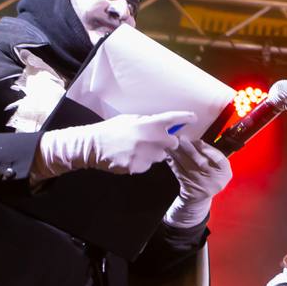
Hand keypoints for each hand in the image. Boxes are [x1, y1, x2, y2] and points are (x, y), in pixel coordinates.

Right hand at [33, 111, 193, 179]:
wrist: (93, 146)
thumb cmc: (112, 129)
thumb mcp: (130, 119)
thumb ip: (148, 122)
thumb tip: (163, 123)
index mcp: (150, 124)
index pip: (174, 120)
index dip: (186, 118)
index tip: (193, 118)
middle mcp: (152, 139)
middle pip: (174, 143)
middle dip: (168, 142)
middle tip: (156, 140)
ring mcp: (147, 155)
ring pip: (161, 156)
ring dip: (155, 153)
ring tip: (137, 148)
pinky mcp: (140, 167)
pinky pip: (148, 165)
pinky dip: (143, 161)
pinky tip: (130, 156)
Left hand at [162, 139, 231, 226]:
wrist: (200, 196)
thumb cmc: (211, 175)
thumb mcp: (219, 168)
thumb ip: (213, 155)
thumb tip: (196, 140)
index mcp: (224, 172)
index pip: (219, 159)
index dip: (208, 150)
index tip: (199, 141)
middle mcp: (213, 178)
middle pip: (200, 161)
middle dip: (189, 148)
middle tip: (181, 138)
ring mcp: (199, 182)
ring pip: (186, 164)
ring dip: (177, 152)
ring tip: (172, 142)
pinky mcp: (186, 183)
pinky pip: (178, 169)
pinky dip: (172, 160)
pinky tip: (168, 152)